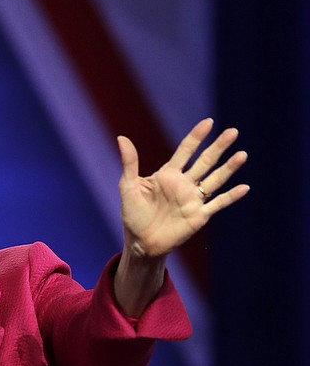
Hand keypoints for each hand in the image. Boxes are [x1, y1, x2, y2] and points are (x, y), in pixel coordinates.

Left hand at [117, 118, 249, 257]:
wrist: (140, 243)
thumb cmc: (132, 215)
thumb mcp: (128, 187)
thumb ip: (129, 163)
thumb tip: (121, 137)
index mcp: (168, 175)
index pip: (185, 151)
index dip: (196, 137)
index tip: (208, 122)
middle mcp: (184, 184)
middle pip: (205, 161)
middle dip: (218, 147)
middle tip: (233, 132)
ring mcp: (193, 199)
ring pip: (215, 179)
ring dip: (228, 168)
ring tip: (242, 154)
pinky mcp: (199, 216)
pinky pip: (218, 204)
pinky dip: (231, 196)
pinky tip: (244, 187)